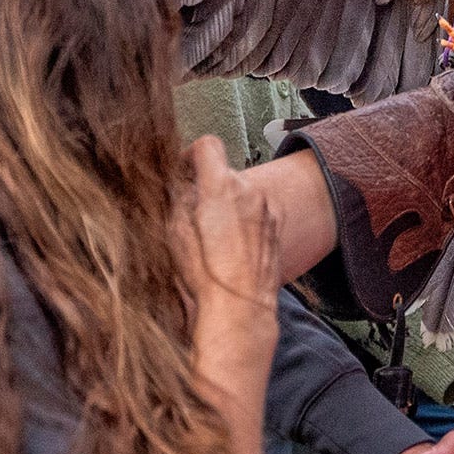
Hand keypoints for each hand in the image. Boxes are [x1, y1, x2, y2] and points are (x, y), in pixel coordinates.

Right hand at [179, 135, 281, 316]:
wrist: (241, 307)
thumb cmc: (206, 274)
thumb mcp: (175, 232)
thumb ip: (178, 197)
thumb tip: (180, 182)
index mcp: (221, 186)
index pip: (207, 145)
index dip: (190, 155)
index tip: (183, 170)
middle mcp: (250, 190)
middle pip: (225, 173)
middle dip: (207, 187)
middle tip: (193, 212)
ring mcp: (267, 208)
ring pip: (242, 193)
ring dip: (227, 205)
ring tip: (214, 236)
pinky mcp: (277, 226)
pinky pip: (257, 211)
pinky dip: (244, 219)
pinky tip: (232, 245)